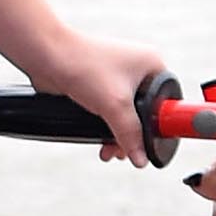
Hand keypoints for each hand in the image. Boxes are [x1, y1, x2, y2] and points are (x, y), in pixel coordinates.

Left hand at [24, 26, 172, 162]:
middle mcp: (137, 70)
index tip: (152, 145)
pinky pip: (110, 112)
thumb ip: (130, 135)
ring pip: (126, 115)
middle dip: (134, 136)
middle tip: (125, 152)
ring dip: (118, 136)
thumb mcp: (115, 105)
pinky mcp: (99, 86)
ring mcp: (117, 78)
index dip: (161, 125)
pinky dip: (106, 128)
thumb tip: (141, 159)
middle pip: (146, 113)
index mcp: (151, 65)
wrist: (47, 56)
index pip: (168, 101)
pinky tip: (100, 142)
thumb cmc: (84, 66)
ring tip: (109, 151)